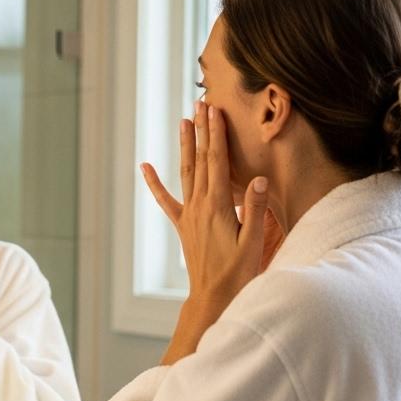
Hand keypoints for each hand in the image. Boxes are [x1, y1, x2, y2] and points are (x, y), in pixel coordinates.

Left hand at [142, 101, 268, 362]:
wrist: (213, 298)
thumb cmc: (237, 273)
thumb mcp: (252, 243)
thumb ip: (254, 210)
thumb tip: (256, 178)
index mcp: (217, 207)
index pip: (217, 162)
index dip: (216, 134)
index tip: (215, 110)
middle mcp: (199, 206)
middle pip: (200, 160)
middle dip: (201, 130)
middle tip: (200, 103)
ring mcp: (189, 215)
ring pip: (186, 173)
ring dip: (185, 146)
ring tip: (184, 121)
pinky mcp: (184, 227)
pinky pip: (166, 201)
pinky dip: (154, 183)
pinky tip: (144, 168)